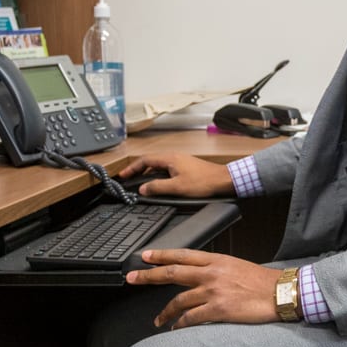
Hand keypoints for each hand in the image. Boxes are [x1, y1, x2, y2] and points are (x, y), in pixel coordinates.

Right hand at [118, 153, 235, 197]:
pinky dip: (158, 175)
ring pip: (159, 165)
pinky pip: (167, 169)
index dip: (132, 168)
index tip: (123, 175)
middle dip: (138, 170)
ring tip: (141, 183)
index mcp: (170, 158)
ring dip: (148, 173)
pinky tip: (159, 184)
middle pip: (151, 161)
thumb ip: (157, 187)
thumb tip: (143, 188)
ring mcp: (181, 161)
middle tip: (129, 179)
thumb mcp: (177, 187)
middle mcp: (174, 157)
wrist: (223, 180)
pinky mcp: (186, 167)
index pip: (145, 160)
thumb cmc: (204, 182)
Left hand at [126, 249, 282, 327]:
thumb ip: (217, 268)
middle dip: (149, 275)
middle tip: (132, 277)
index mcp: (217, 260)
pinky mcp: (218, 309)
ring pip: (179, 300)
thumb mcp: (237, 265)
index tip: (146, 256)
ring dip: (165, 311)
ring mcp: (214, 291)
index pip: (183, 254)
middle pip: (173, 273)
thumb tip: (201, 273)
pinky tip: (176, 328)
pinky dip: (180, 324)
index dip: (162, 255)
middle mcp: (212, 273)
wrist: (280, 292)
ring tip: (158, 320)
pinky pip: (191, 318)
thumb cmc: (262, 281)